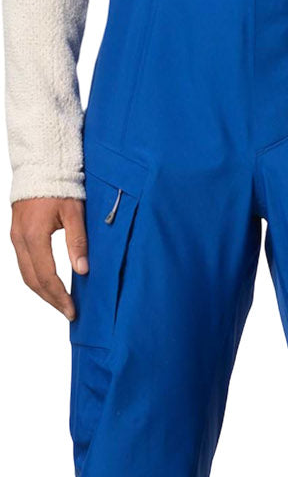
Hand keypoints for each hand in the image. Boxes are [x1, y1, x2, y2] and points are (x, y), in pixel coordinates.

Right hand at [10, 197, 88, 319]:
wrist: (40, 164)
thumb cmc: (60, 185)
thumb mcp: (74, 212)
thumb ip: (78, 242)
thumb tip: (83, 270)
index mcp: (34, 235)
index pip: (46, 276)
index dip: (59, 296)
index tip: (73, 311)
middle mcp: (20, 239)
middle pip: (32, 280)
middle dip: (51, 299)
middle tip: (68, 312)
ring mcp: (15, 237)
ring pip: (26, 274)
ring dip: (43, 291)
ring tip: (61, 303)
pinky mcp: (16, 234)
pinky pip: (24, 263)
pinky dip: (37, 278)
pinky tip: (50, 284)